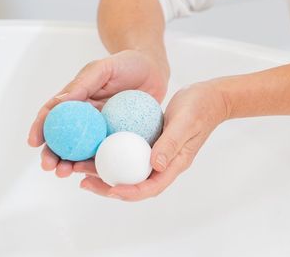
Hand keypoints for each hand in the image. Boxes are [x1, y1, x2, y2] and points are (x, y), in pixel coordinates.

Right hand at [27, 49, 169, 177]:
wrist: (154, 70)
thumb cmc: (126, 64)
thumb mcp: (102, 69)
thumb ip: (82, 84)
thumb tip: (59, 103)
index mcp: (75, 101)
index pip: (52, 116)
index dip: (40, 129)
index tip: (33, 142)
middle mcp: (85, 118)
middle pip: (64, 140)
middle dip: (53, 156)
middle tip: (50, 167)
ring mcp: (102, 130)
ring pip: (83, 151)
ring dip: (72, 164)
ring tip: (66, 173)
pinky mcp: (119, 137)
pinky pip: (108, 153)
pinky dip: (99, 164)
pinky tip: (94, 174)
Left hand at [76, 81, 228, 200]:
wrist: (210, 97)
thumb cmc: (201, 107)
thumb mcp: (186, 122)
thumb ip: (171, 143)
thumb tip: (155, 165)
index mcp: (174, 164)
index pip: (151, 187)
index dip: (130, 192)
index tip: (110, 188)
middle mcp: (163, 164)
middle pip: (134, 185)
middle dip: (108, 187)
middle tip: (83, 182)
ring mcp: (156, 154)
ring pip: (127, 170)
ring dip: (104, 172)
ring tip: (79, 167)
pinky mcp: (150, 143)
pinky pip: (127, 153)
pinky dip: (111, 154)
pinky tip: (94, 147)